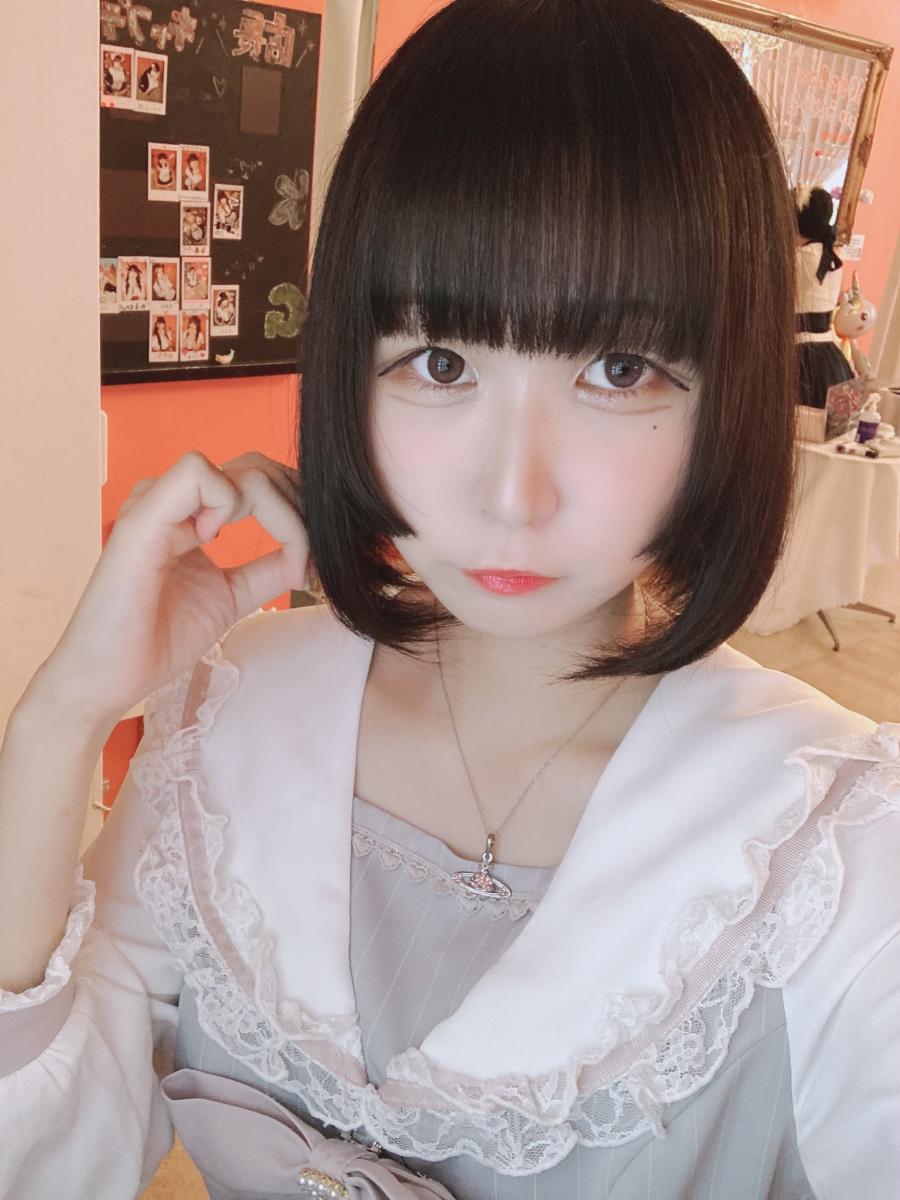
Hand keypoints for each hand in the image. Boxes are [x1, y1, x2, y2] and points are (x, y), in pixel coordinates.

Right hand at [27, 451, 308, 732]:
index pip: (262, 482)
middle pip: (261, 469)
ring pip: (245, 471)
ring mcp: (159, 505)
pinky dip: (230, 504)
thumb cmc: (157, 639)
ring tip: (283, 562)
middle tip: (304, 562)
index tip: (304, 570)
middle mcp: (176, 502)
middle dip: (299, 511)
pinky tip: (217, 544)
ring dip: (281, 515)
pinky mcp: (142, 519)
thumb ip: (269, 570)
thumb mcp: (232, 597)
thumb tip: (315, 550)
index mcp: (193, 515)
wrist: (110, 677)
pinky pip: (199, 474)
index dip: (298, 515)